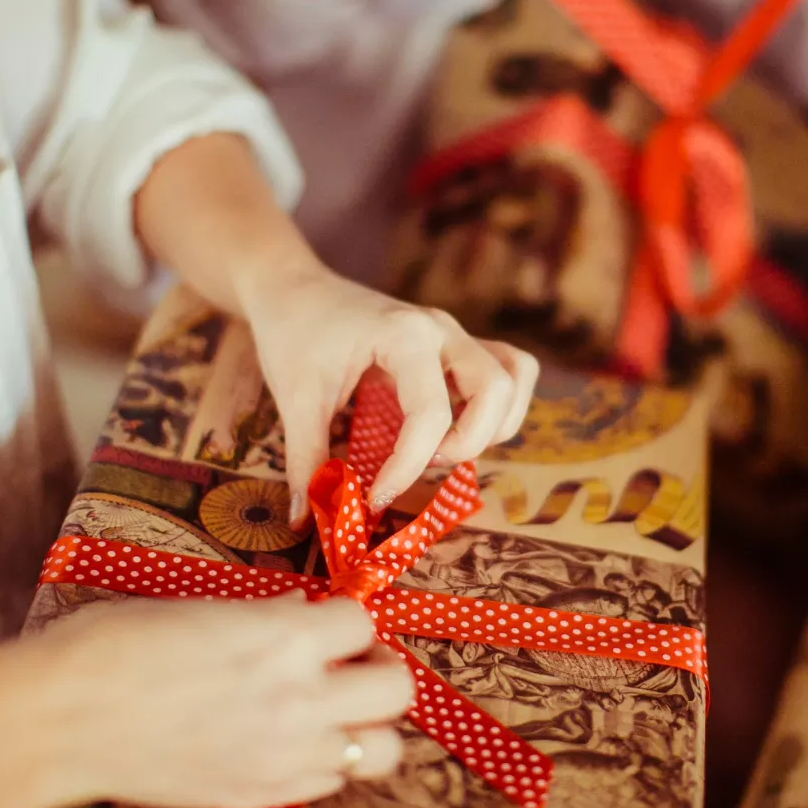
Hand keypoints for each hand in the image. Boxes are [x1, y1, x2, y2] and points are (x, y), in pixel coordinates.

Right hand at [41, 594, 414, 807]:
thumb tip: (300, 613)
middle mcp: (302, 698)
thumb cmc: (116, 646)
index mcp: (285, 637)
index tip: (325, 621)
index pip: (362, 620)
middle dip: (379, 669)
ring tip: (335, 710)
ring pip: (383, 750)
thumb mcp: (201, 609)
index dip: (345, 618)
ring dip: (368, 725)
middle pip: (397, 689)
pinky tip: (293, 742)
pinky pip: (332, 783)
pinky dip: (328, 761)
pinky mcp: (263, 793)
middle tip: (349, 664)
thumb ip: (264, 617)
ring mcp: (287, 754)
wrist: (62, 719)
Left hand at [242, 263, 538, 522]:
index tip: (376, 499)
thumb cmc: (294, 333)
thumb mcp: (295, 397)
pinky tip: (459, 426)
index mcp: (404, 335)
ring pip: (514, 375)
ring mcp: (455, 333)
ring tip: (446, 445)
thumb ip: (306, 460)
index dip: (408, 467)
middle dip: (468, 442)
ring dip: (493, 423)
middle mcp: (441, 330)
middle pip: (495, 388)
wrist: (293, 287)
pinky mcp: (456, 344)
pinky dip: (498, 405)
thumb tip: (304, 520)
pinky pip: (508, 369)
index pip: (430, 412)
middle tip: (425, 464)